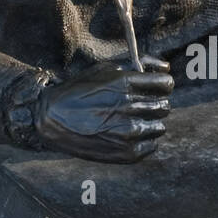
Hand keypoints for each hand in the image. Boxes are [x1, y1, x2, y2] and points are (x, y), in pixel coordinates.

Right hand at [35, 56, 172, 161]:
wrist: (51, 120)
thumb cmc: (79, 91)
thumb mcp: (105, 70)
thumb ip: (138, 65)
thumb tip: (166, 67)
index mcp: (125, 83)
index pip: (165, 84)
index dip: (162, 86)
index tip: (156, 89)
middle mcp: (129, 107)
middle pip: (164, 106)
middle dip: (154, 104)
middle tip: (139, 107)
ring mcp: (129, 132)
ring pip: (160, 127)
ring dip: (150, 123)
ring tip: (130, 123)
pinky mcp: (127, 153)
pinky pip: (152, 146)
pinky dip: (144, 141)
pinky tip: (127, 136)